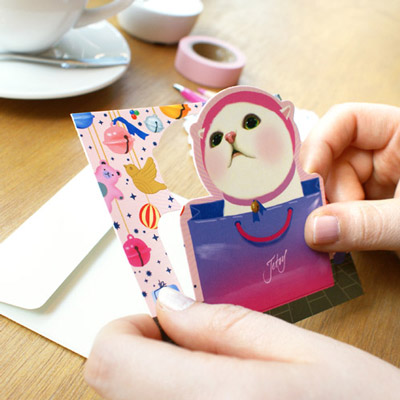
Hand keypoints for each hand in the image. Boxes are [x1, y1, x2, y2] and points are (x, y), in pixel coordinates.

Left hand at [85, 288, 399, 398]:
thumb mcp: (303, 350)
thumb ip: (224, 326)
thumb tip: (168, 306)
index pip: (110, 361)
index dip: (126, 330)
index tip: (161, 320)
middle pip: (112, 386)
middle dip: (144, 353)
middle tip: (192, 343)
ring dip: (156, 379)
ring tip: (213, 373)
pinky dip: (171, 399)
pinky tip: (217, 396)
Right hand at [300, 103, 399, 254]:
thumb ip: (367, 224)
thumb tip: (313, 231)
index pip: (348, 120)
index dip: (320, 144)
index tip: (308, 179)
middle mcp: (390, 152)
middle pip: (335, 158)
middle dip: (327, 191)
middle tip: (320, 222)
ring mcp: (383, 181)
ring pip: (335, 188)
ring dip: (332, 214)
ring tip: (339, 238)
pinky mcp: (378, 207)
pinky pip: (344, 209)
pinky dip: (338, 226)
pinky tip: (340, 241)